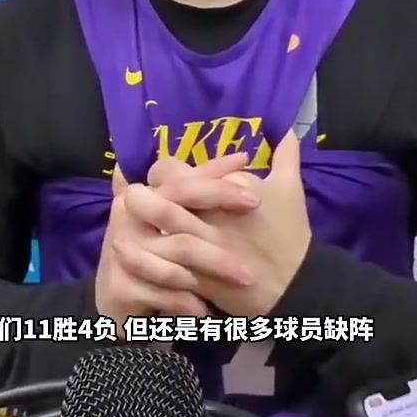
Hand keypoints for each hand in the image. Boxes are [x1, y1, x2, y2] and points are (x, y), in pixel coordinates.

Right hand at [95, 152, 258, 338]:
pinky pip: (163, 292)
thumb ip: (206, 188)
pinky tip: (208, 308)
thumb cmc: (153, 251)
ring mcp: (122, 251)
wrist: (117, 301)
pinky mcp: (122, 287)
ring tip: (246, 277)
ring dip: (213, 265)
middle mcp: (128, 216)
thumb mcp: (180, 219)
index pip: (178, 173)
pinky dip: (188, 301)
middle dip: (217, 200)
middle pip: (175, 203)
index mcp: (143, 194)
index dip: (213, 169)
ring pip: (176, 252)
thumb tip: (243, 157)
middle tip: (255, 209)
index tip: (246, 165)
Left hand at [118, 131, 311, 317]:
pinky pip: (168, 269)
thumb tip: (287, 131)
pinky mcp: (202, 277)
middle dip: (142, 197)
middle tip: (130, 198)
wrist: (299, 285)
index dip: (165, 173)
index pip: (185, 172)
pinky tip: (135, 265)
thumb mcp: (290, 191)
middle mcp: (213, 216)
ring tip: (117, 234)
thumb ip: (285, 158)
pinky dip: (149, 266)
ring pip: (165, 233)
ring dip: (139, 231)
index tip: (162, 178)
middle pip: (167, 198)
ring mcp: (206, 247)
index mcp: (228, 190)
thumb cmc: (291, 235)